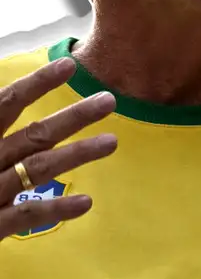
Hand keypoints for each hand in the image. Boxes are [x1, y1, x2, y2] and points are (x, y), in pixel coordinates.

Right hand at [0, 58, 117, 240]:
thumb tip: (9, 97)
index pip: (6, 103)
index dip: (36, 83)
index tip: (67, 64)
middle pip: (32, 134)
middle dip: (73, 116)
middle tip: (109, 101)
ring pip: (36, 169)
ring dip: (76, 154)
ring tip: (112, 142)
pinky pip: (24, 214)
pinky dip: (54, 208)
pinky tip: (86, 202)